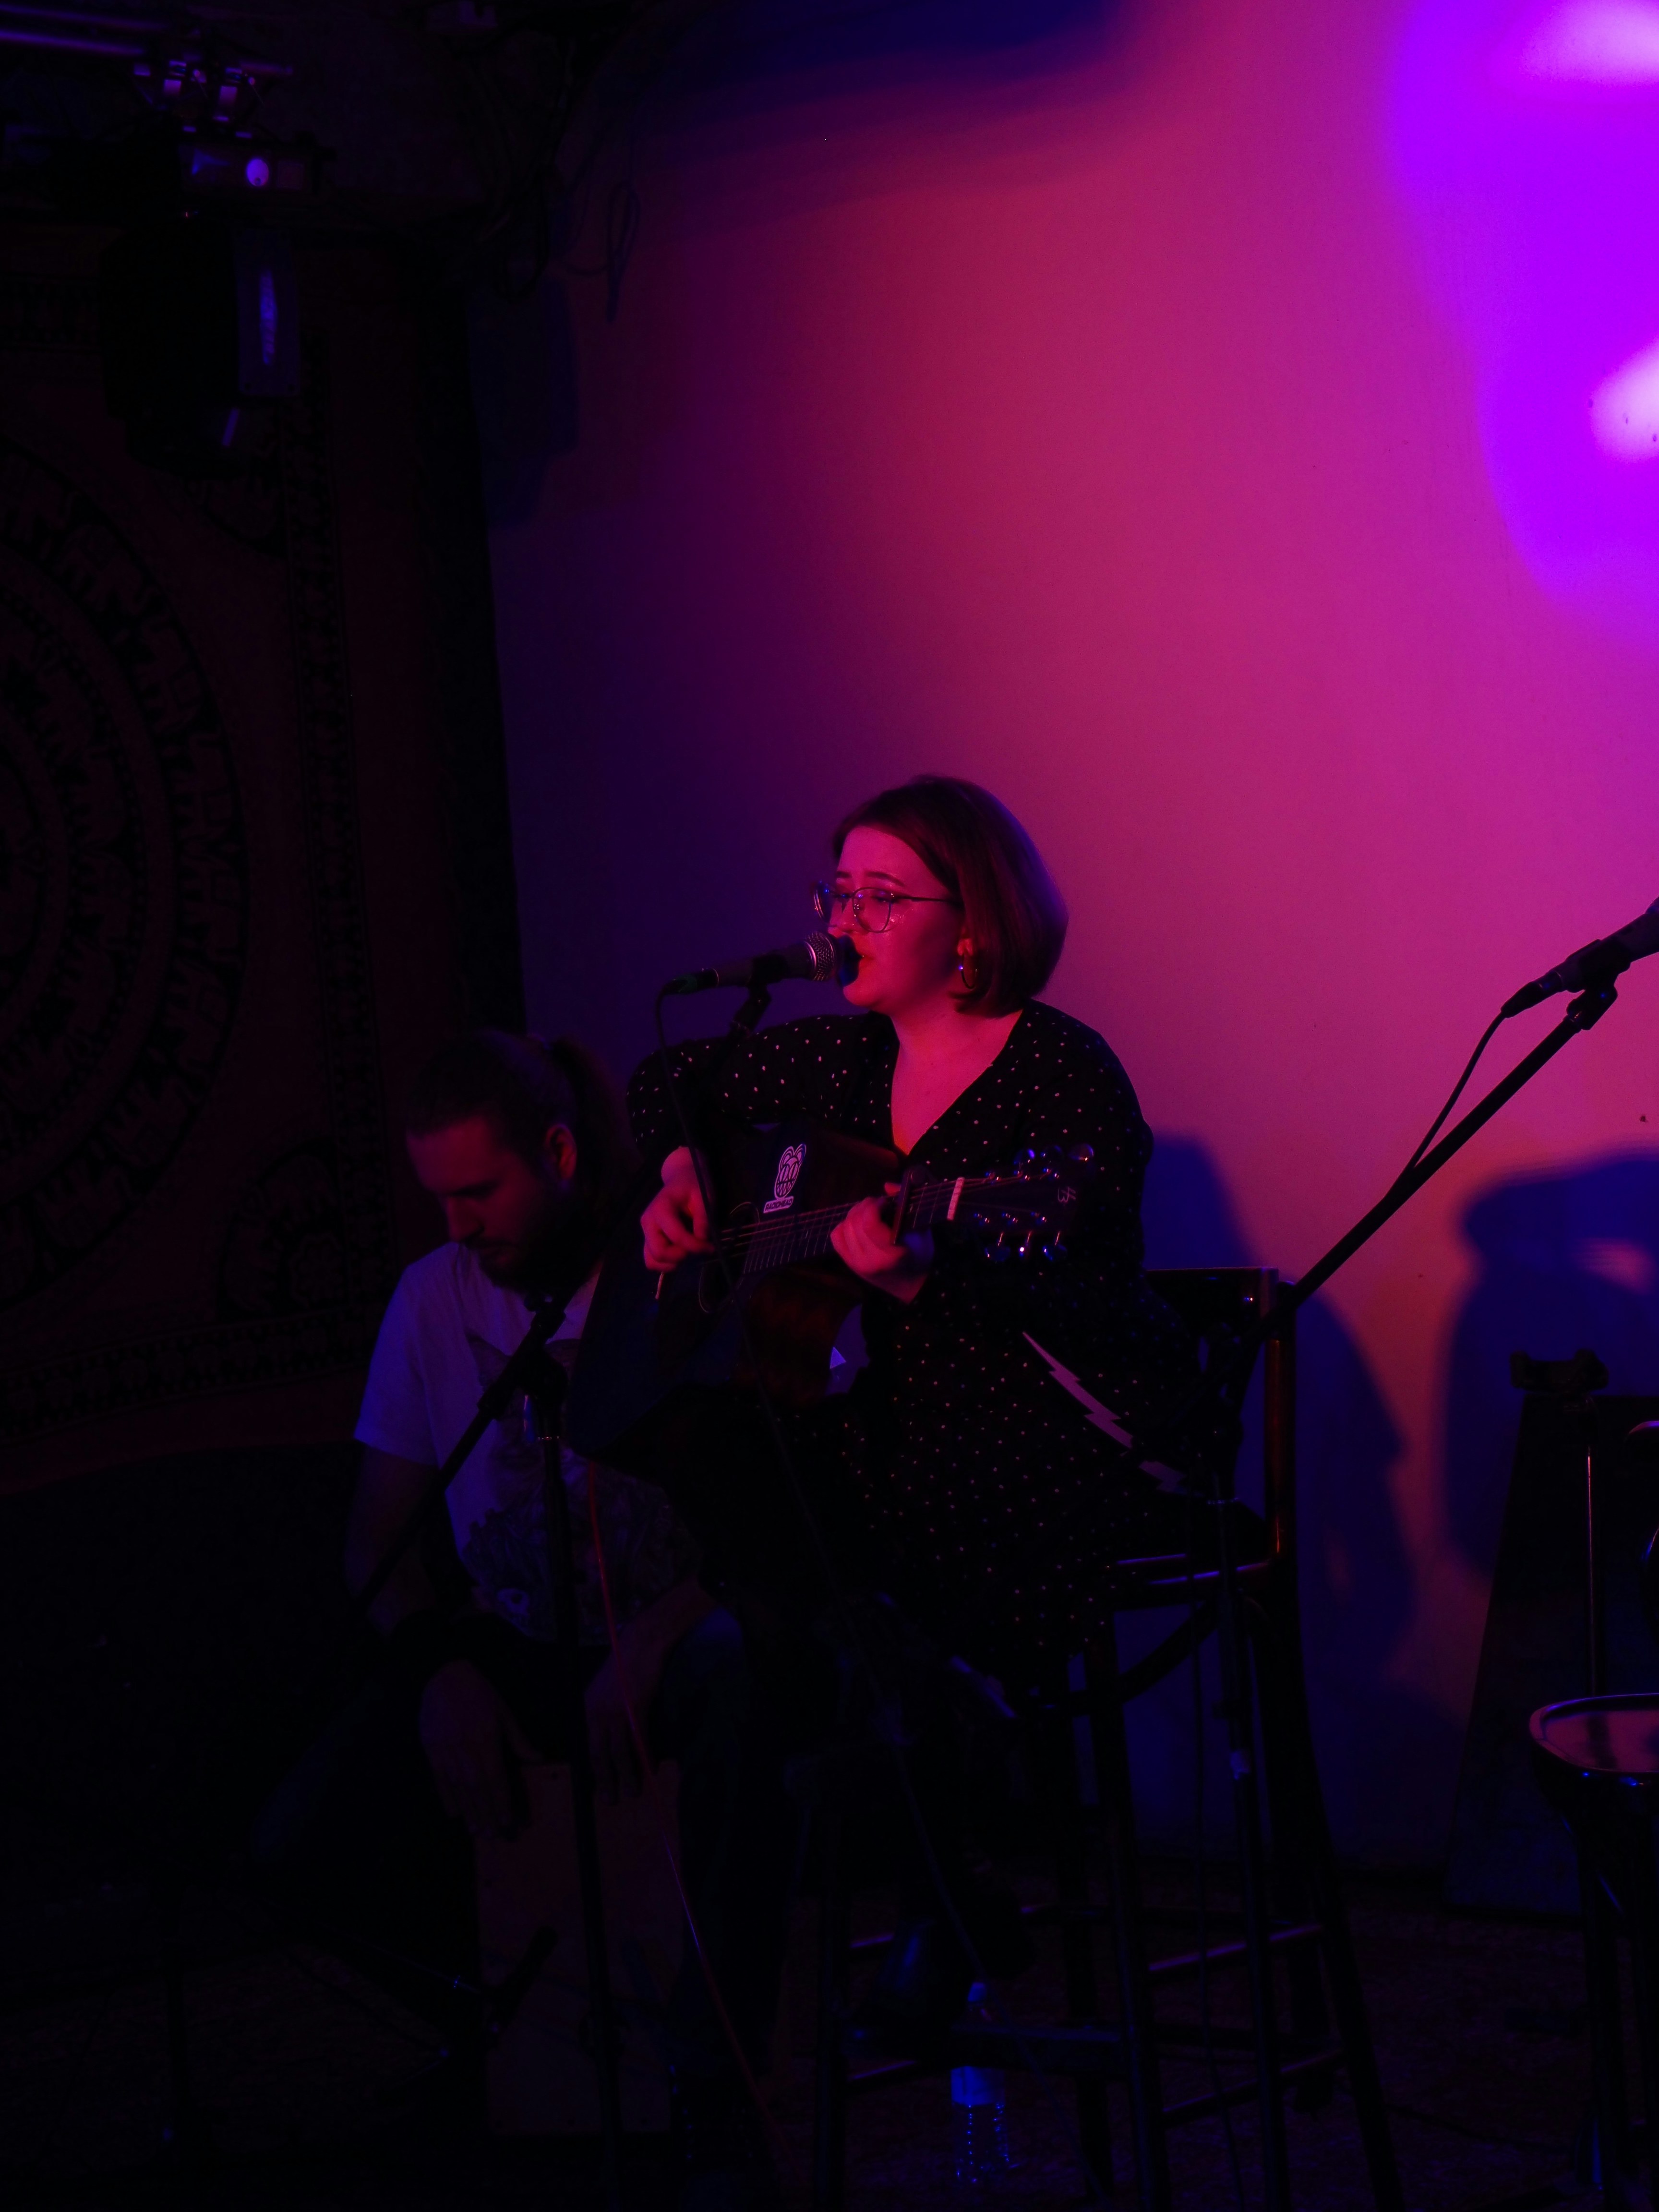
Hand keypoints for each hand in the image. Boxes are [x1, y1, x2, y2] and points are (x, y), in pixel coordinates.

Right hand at [418, 1658, 537, 1840]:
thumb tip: (537, 1758)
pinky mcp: (431, 1750)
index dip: (502, 1802)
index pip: (496, 1778)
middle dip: (486, 1813)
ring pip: (459, 1788)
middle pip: (478, 1789)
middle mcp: (466, 1749)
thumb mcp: (503, 1712)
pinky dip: (446, 1797)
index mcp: (487, 1739)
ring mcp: (446, 1751)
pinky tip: (453, 1813)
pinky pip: (439, 1779)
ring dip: (468, 1811)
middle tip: (493, 1835)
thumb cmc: (478, 1693)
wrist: (443, 1676)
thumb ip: (519, 1739)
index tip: (509, 1822)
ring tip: (476, 1830)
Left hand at [584, 1620, 669, 1804]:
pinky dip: (645, 1757)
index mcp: (587, 1708)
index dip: (593, 1770)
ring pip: (618, 1752)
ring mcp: (616, 1710)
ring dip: (626, 1775)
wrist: (640, 1644)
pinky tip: (651, 1768)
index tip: (598, 1787)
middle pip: (599, 1755)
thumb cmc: (626, 1666)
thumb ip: (605, 1713)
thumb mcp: (606, 1690)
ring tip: (632, 1792)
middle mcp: (596, 1712)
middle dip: (605, 1780)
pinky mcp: (635, 1707)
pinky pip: (639, 1740)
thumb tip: (611, 1738)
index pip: (587, 1746)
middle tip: (611, 1800)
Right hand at [641, 1146, 712, 1273]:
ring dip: (672, 1262)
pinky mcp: (648, 1238)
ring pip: (652, 1260)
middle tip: (697, 1248)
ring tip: (688, 1251)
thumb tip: (702, 1240)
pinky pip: (651, 1260)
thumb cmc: (693, 1185)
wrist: (680, 1179)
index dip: (695, 1246)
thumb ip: (703, 1218)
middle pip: (659, 1252)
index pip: (676, 1236)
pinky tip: (680, 1254)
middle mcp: (648, 1221)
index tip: (711, 1247)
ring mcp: (646, 1231)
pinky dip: (665, 1263)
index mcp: (660, 1209)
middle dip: (681, 1256)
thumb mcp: (703, 1196)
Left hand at [831, 1183, 932, 1302]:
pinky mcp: (849, 1264)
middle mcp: (870, 1260)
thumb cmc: (920, 1255)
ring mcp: (857, 1264)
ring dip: (855, 1214)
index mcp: (891, 1253)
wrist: (910, 1285)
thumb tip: (887, 1187)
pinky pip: (836, 1237)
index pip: (869, 1223)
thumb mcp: (922, 1231)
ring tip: (869, 1213)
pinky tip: (858, 1226)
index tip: (885, 1201)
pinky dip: (844, 1226)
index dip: (874, 1205)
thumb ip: (907, 1206)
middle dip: (865, 1206)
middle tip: (878, 1205)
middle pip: (855, 1221)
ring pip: (844, 1227)